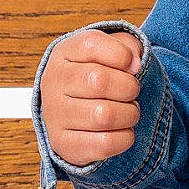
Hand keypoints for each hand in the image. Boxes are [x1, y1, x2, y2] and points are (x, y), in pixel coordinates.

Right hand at [40, 29, 144, 168]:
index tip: (131, 65)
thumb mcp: (111, 51)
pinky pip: (104, 144)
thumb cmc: (98, 77)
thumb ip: (127, 46)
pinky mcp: (62, 144)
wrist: (74, 113)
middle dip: (129, 88)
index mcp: (64, 53)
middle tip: (130, 92)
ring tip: (126, 112)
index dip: (121, 54)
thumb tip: (134, 64)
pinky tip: (120, 130)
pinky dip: (124, 138)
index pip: (91, 44)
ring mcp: (54, 115)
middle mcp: (53, 82)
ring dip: (129, 114)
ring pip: (104, 116)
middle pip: (99, 80)